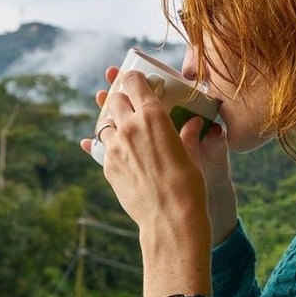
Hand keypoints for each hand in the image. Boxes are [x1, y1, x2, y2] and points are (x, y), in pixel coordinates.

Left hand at [80, 67, 236, 244]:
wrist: (169, 219)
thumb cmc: (188, 185)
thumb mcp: (191, 154)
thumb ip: (187, 135)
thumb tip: (193, 124)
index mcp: (153, 115)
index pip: (133, 81)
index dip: (134, 78)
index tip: (137, 80)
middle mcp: (129, 126)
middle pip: (114, 99)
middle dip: (122, 99)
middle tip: (131, 105)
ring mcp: (114, 146)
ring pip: (105, 122)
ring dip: (114, 123)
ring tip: (125, 130)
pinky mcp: (107, 165)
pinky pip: (102, 147)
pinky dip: (109, 145)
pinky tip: (118, 149)